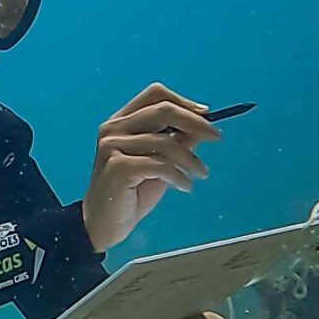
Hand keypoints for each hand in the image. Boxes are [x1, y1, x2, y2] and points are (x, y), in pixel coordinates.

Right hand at [81, 82, 218, 252]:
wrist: (102, 224)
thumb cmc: (129, 193)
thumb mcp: (159, 163)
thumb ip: (176, 142)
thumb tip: (202, 126)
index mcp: (121, 121)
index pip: (155, 94)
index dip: (184, 102)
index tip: (206, 114)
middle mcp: (113, 129)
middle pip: (163, 110)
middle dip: (195, 122)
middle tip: (216, 136)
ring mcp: (112, 147)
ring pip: (167, 142)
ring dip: (192, 159)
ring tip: (201, 173)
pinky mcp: (118, 167)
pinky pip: (161, 165)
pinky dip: (180, 176)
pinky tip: (185, 186)